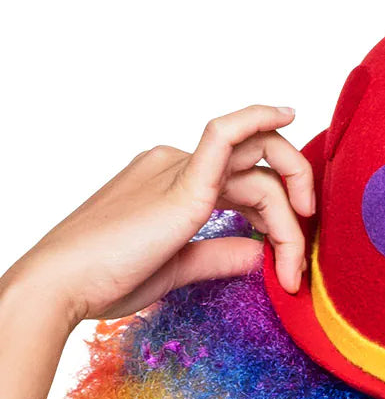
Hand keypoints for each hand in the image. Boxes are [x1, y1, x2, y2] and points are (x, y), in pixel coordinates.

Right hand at [13, 103, 314, 323]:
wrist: (63, 285)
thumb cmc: (107, 278)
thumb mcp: (179, 267)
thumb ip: (222, 255)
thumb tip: (262, 254)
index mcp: (175, 184)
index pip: (247, 184)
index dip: (279, 219)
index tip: (291, 261)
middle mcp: (178, 167)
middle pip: (261, 168)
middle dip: (297, 201)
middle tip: (306, 248)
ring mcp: (179, 168)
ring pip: (261, 172)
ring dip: (291, 222)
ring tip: (294, 269)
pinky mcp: (182, 182)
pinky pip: (225, 134)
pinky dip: (259, 119)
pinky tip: (289, 113)